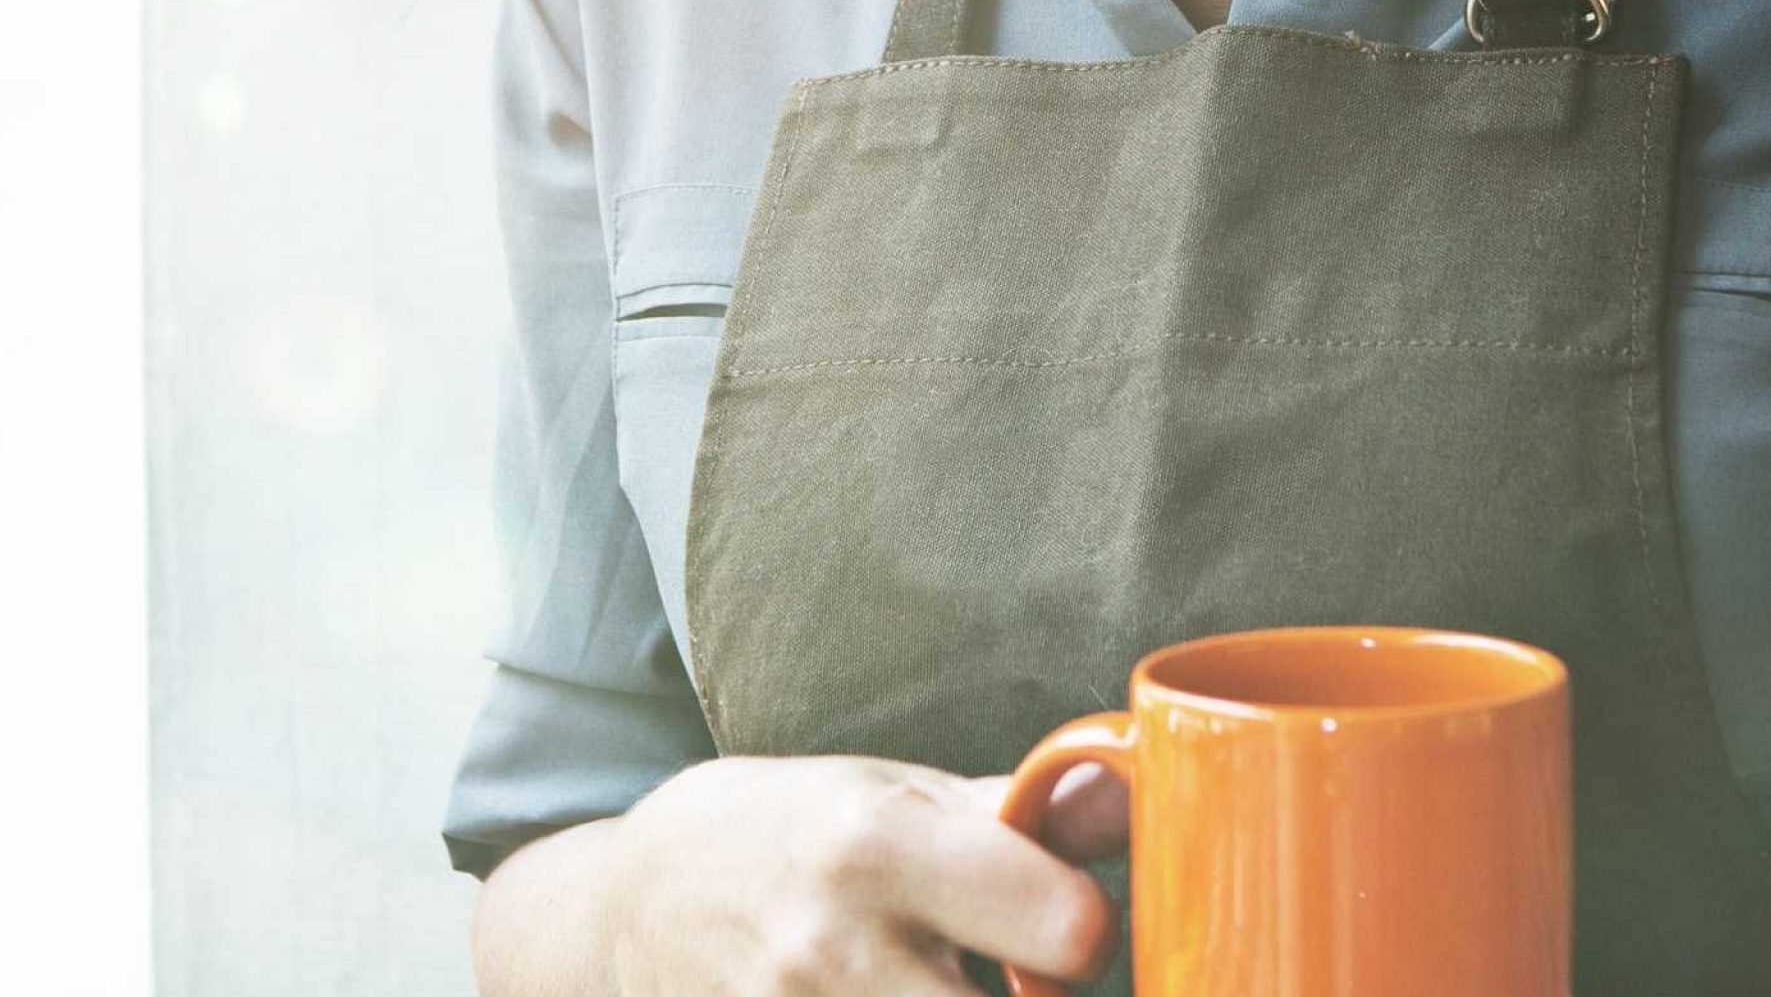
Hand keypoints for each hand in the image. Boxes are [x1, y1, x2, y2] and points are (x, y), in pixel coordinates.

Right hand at [597, 752, 1126, 994]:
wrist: (633, 900)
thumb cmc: (786, 830)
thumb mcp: (893, 792)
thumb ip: (1020, 811)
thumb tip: (1137, 797)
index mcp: (875, 847)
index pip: (1066, 928)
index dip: (1087, 933)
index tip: (1064, 929)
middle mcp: (831, 948)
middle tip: (1013, 980)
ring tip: (944, 988)